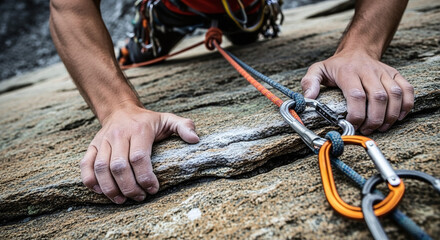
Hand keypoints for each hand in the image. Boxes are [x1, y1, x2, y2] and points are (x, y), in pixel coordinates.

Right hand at [79, 102, 198, 203]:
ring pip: (101, 168)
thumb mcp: (168, 119)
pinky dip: (90, 181)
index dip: (145, 177)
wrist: (120, 109)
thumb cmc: (148, 120)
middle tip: (140, 197)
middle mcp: (119, 135)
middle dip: (130, 187)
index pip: (139, 158)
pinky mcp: (92, 146)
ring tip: (122, 200)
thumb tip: (195, 139)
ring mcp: (103, 141)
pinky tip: (101, 192)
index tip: (153, 189)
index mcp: (139, 131)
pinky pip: (86, 165)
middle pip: (119, 167)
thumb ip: (184, 126)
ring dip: (111, 189)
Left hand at [301, 50, 413, 134]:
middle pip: (378, 97)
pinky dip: (407, 105)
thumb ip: (310, 83)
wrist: (357, 50)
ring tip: (380, 127)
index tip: (352, 125)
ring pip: (395, 95)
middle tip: (367, 130)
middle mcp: (368, 71)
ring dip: (390, 115)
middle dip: (374, 119)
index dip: (357, 114)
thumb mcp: (318, 70)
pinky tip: (398, 117)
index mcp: (348, 72)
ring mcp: (384, 72)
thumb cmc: (336, 66)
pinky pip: (407, 89)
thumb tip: (308, 99)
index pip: (356, 95)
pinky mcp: (395, 74)